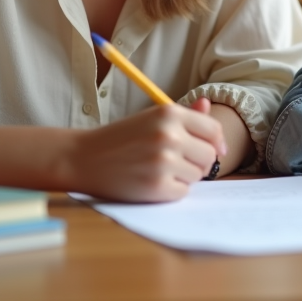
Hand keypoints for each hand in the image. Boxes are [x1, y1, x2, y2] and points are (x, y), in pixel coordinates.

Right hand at [66, 100, 225, 202]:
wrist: (84, 158)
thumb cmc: (122, 138)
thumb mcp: (152, 118)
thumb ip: (184, 114)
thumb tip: (208, 107)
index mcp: (169, 113)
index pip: (213, 130)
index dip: (217, 142)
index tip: (216, 149)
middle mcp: (169, 135)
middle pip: (210, 155)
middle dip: (199, 161)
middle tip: (179, 161)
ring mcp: (163, 162)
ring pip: (198, 175)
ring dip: (184, 176)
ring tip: (160, 169)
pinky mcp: (157, 186)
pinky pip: (183, 192)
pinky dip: (172, 190)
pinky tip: (153, 181)